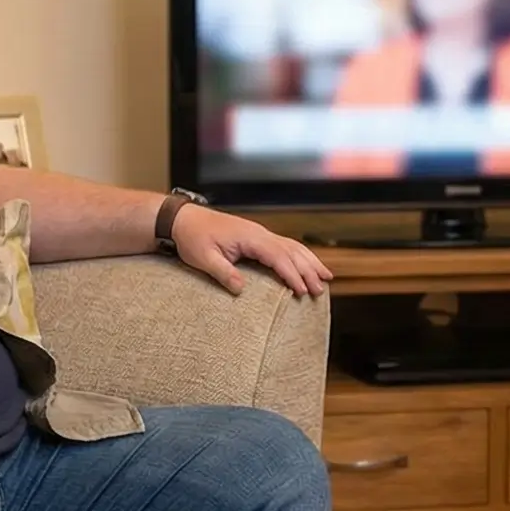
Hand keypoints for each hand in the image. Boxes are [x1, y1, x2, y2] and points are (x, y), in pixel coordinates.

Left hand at [169, 206, 331, 296]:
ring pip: (292, 247)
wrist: (183, 219)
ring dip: (309, 262)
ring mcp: (259, 234)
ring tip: (326, 278)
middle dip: (308, 270)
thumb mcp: (203, 258)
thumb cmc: (192, 237)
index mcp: (249, 237)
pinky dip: (299, 256)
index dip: (291, 274)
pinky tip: (307, 265)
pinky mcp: (256, 238)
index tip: (301, 290)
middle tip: (320, 289)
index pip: (277, 256)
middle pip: (291, 251)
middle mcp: (259, 233)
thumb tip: (241, 289)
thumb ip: (223, 272)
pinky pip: (284, 246)